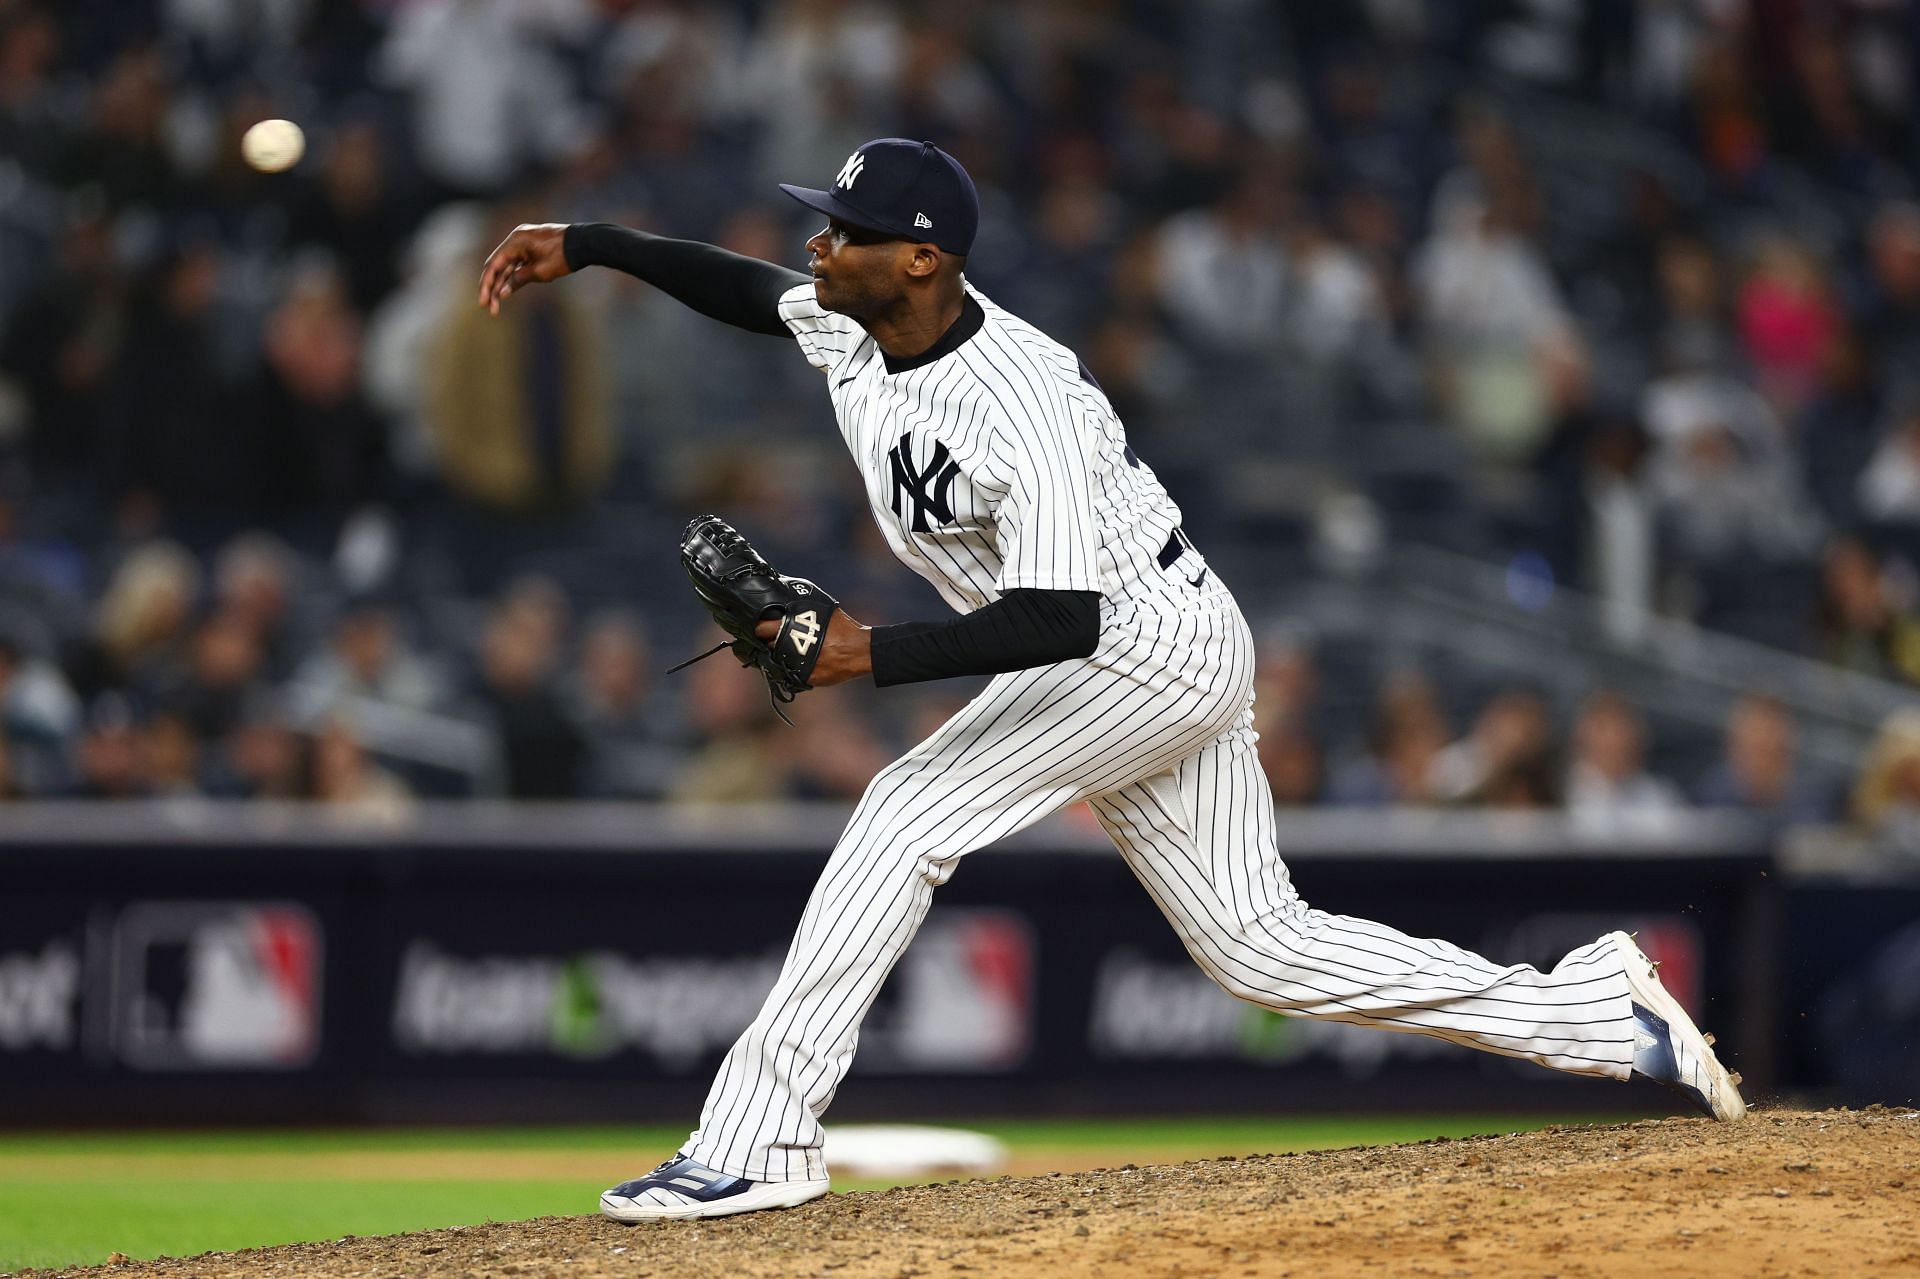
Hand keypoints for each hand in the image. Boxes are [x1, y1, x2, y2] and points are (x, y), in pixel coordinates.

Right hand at [478, 223, 572, 314]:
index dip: (487, 283)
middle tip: (487, 306)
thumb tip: (502, 293)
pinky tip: (506, 293)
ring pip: (507, 267)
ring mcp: (523, 244)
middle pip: (498, 266)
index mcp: (515, 241)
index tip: (483, 300)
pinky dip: (512, 278)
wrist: (583, 244)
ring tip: (496, 306)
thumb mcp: (540, 271)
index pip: (494, 264)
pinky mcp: (531, 250)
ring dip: (502, 285)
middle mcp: (516, 240)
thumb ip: (518, 280)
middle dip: (492, 287)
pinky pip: (517, 265)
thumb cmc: (562, 256)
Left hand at [756, 610, 870, 686]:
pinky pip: (789, 674)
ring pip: (775, 662)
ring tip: (786, 651)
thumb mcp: (822, 610)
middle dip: (767, 643)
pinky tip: (797, 662)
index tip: (760, 628)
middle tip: (772, 641)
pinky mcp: (804, 677)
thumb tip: (786, 602)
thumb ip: (802, 609)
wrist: (860, 651)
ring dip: (777, 657)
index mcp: (792, 627)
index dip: (759, 628)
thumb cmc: (843, 628)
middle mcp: (791, 647)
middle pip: (766, 646)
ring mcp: (796, 664)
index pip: (762, 628)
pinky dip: (791, 668)